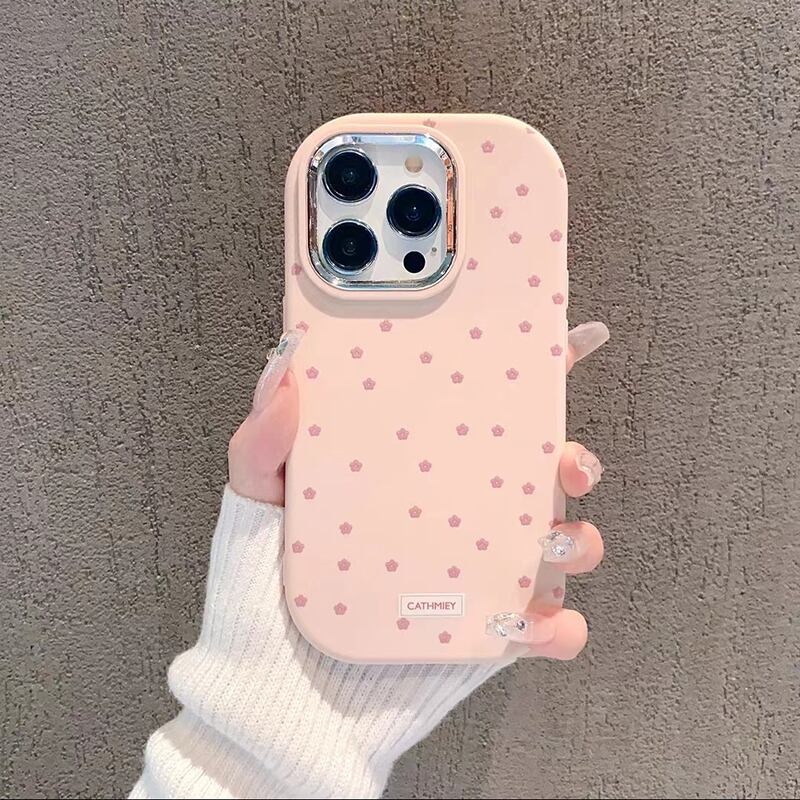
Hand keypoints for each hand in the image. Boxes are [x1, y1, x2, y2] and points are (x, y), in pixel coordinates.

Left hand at [228, 321, 608, 659]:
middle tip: (565, 463)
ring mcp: (483, 569)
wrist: (279, 686)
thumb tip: (286, 362)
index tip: (572, 336)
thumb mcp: (257, 498)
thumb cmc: (266, 581)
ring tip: (550, 545)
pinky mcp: (492, 631)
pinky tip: (532, 625)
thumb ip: (264, 437)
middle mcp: (464, 510)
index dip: (536, 369)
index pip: (486, 408)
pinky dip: (559, 627)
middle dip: (575, 458)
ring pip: (565, 543)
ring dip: (579, 539)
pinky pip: (549, 629)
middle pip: (545, 470)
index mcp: (425, 465)